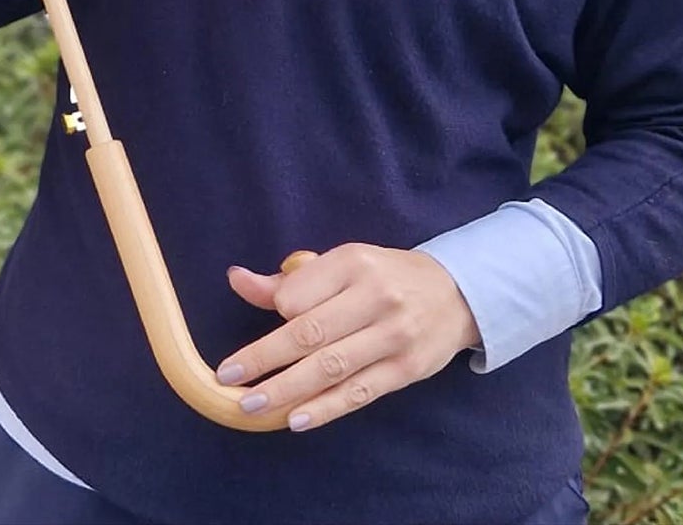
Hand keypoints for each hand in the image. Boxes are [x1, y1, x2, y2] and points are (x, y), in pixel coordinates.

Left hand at [216, 244, 482, 431]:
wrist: (454, 293)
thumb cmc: (383, 276)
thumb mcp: (341, 264)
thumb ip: (290, 279)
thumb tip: (236, 278)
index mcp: (353, 263)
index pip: (300, 293)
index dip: (276, 309)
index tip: (266, 320)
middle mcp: (374, 298)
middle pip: (310, 333)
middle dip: (264, 357)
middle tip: (228, 377)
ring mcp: (393, 336)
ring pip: (331, 368)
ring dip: (286, 389)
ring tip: (251, 404)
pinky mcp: (405, 370)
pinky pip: (358, 393)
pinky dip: (324, 409)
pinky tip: (294, 419)